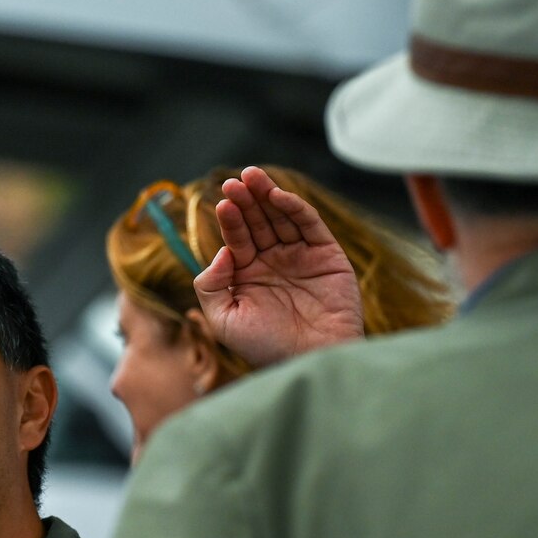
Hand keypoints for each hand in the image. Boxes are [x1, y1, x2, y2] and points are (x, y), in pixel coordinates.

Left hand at [193, 166, 363, 367]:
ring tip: (253, 177)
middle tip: (234, 181)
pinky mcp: (326, 255)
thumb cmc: (265, 347)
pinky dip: (295, 208)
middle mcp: (273, 262)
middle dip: (246, 200)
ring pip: (281, 217)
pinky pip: (309, 225)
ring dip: (267, 195)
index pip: (237, 238)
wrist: (309, 360)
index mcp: (247, 275)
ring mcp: (300, 256)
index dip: (230, 219)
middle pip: (257, 221)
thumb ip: (211, 286)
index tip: (223, 201)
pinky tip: (278, 197)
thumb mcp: (224, 320)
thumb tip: (220, 251)